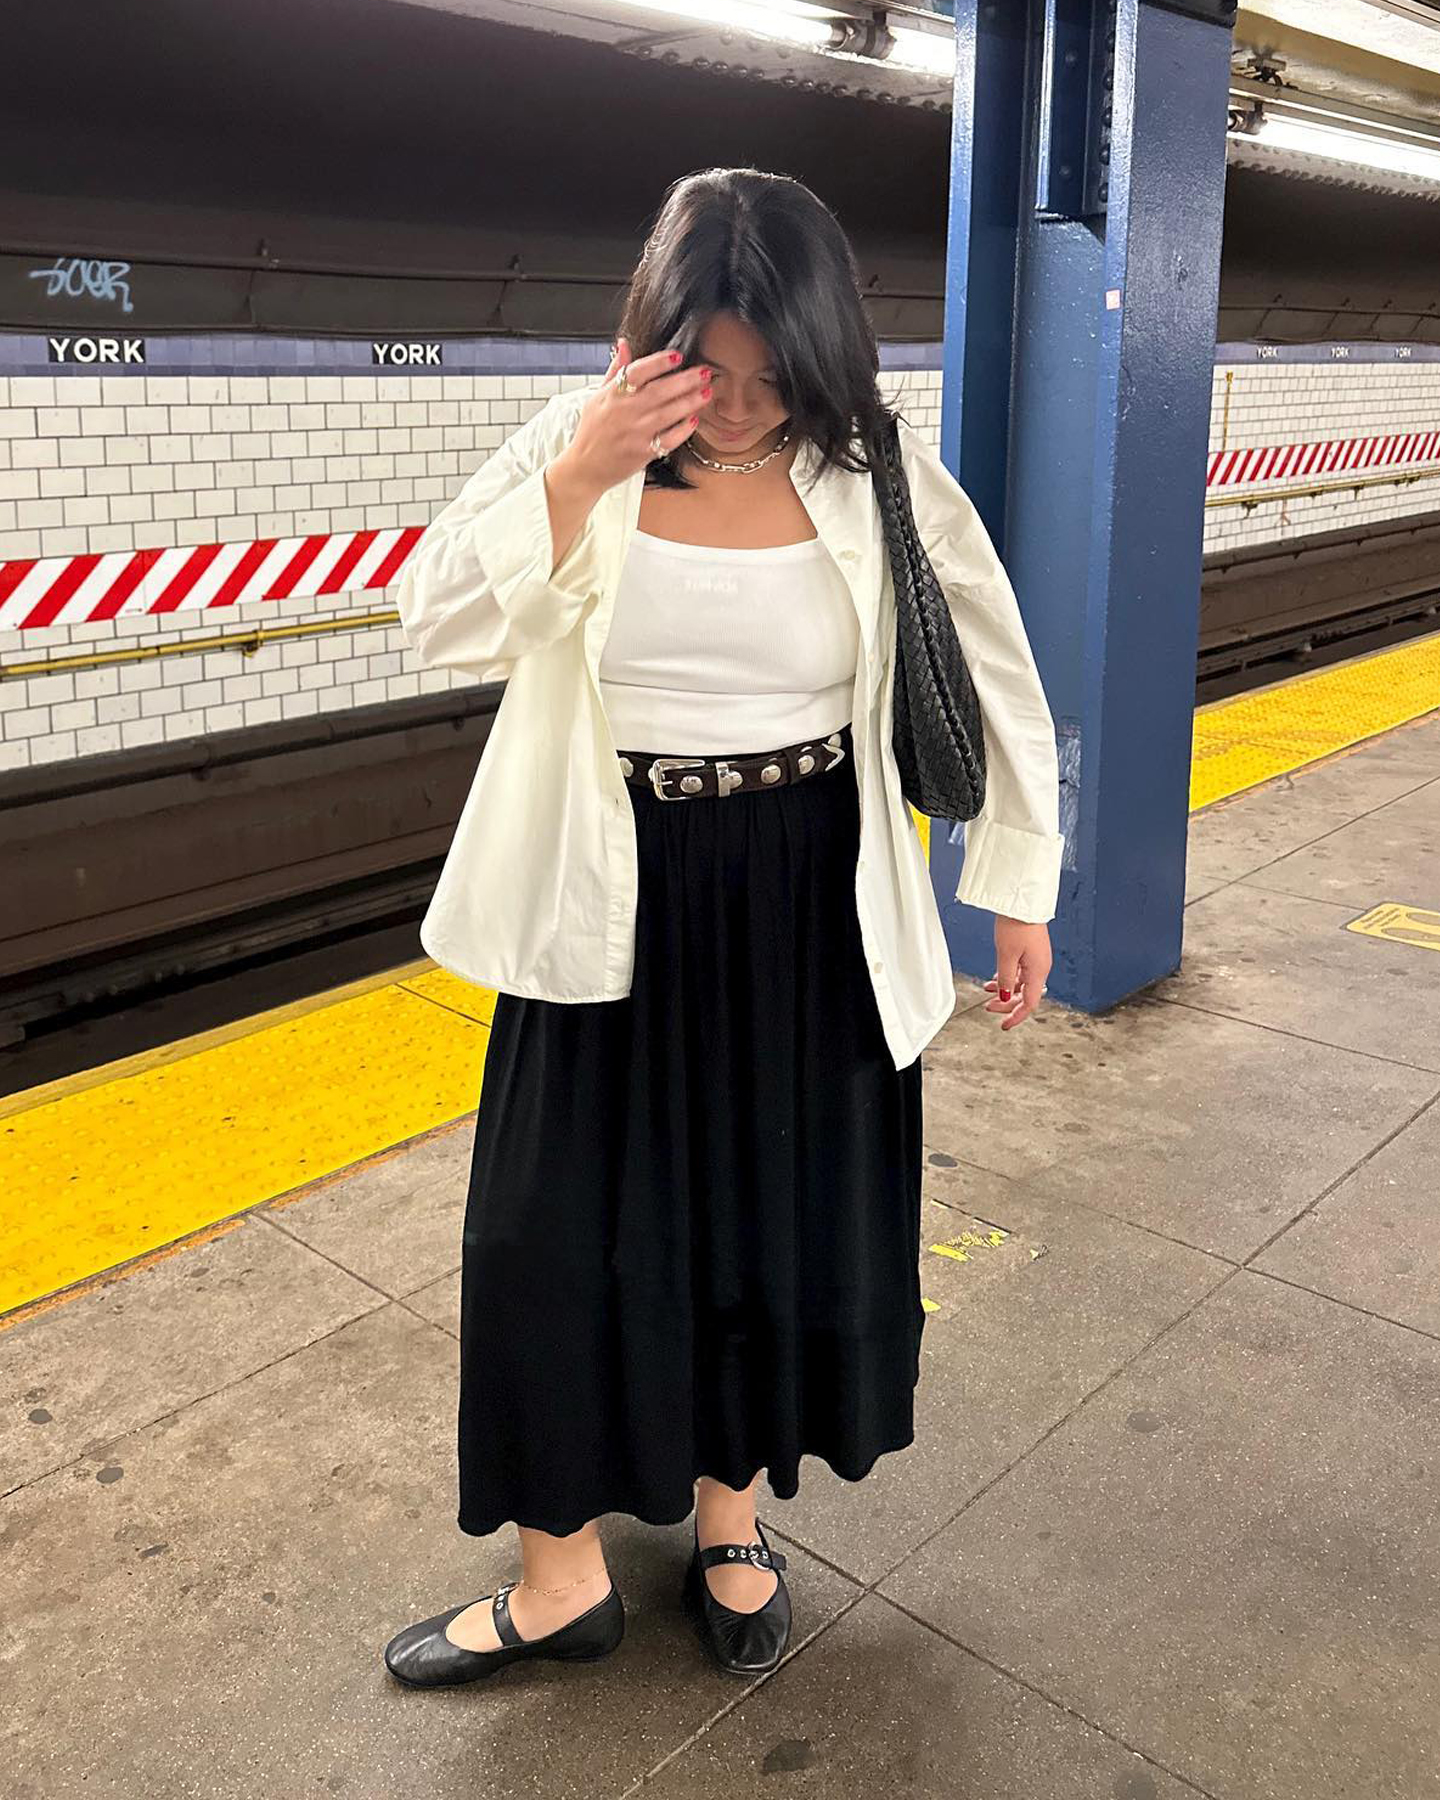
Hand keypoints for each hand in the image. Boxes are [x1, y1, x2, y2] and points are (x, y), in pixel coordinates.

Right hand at [555, 336, 709, 495]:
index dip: (658, 362)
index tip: (677, 356)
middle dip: (685, 380)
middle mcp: (625, 412)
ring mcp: (635, 433)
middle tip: (704, 372)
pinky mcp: (643, 453)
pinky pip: (668, 439)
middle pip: (659, 391)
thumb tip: (624, 344)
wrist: (585, 467)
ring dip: (690, 401)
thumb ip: (615, 371)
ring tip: (706, 392)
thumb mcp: (598, 396)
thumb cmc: (592, 431)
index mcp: (613, 395)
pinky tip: (694, 420)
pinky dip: (683, 430)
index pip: (637, 372)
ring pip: (668, 413)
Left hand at [981, 917, 1050, 1029]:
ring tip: (988, 990)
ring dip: (1005, 989)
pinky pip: (1020, 971)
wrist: (1022, 902)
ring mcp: (1036, 959)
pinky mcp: (1031, 951)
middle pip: (1025, 994)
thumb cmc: (1018, 924)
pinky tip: (996, 977)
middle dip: (1006, 1003)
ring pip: (1021, 983)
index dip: (1016, 1016)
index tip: (1004, 1024)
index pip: (1030, 1003)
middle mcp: (1041, 967)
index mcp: (1038, 971)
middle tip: (989, 1006)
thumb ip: (1005, 979)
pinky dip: (1008, 977)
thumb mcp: (1006, 956)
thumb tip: (1005, 996)